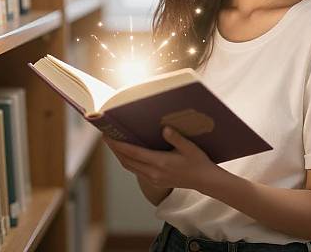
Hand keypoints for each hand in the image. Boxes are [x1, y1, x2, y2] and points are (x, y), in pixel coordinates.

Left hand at [102, 126, 220, 192]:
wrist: (204, 180)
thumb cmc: (198, 161)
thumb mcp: (189, 147)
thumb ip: (176, 138)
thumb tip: (164, 129)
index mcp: (160, 163)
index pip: (133, 153)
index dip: (119, 145)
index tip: (108, 136)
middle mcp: (153, 172)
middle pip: (127, 161)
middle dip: (115, 149)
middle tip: (106, 136)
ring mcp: (153, 178)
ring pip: (130, 167)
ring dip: (120, 156)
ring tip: (113, 143)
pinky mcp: (155, 181)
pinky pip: (136, 170)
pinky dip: (128, 161)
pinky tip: (127, 153)